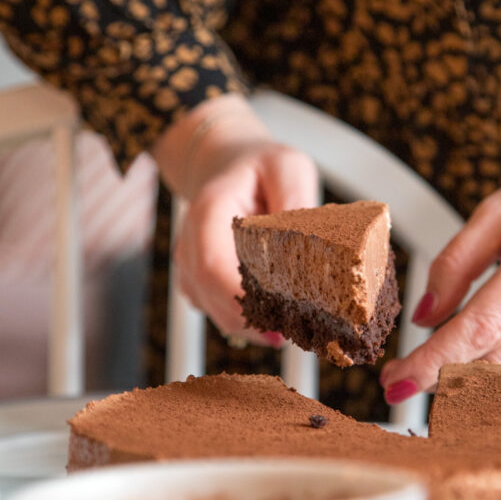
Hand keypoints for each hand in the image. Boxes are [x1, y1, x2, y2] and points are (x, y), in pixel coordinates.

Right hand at [153, 94, 318, 344]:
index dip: (239, 298)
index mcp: (209, 211)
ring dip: (248, 325)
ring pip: (212, 309)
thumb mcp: (288, 167)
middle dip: (250, 321)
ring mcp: (190, 263)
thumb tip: (310, 240)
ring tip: (288, 329)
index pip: (213, 264)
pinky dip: (243, 321)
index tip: (276, 319)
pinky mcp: (199, 279)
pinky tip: (272, 320)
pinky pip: (216, 310)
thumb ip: (295, 198)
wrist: (230, 165)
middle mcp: (191, 241)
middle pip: (210, 296)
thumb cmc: (262, 166)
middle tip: (291, 333)